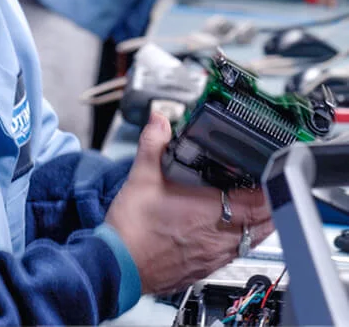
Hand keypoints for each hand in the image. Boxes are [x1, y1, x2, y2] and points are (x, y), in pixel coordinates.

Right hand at [105, 112, 273, 294]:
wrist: (118, 266)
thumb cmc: (131, 229)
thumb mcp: (141, 177)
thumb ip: (153, 144)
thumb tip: (159, 121)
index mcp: (210, 213)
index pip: (261, 202)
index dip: (271, 186)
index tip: (269, 173)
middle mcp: (219, 238)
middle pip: (264, 223)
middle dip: (270, 204)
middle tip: (265, 187)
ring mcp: (214, 257)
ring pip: (253, 241)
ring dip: (257, 224)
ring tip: (250, 207)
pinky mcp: (204, 269)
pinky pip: (235, 254)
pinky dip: (239, 240)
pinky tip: (224, 231)